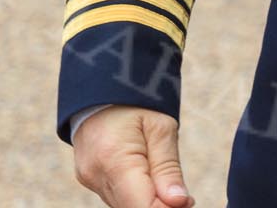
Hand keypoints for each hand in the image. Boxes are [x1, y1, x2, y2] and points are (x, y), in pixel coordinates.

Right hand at [71, 105, 192, 206]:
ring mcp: (89, 177)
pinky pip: (116, 196)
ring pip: (124, 205)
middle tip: (182, 193)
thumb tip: (180, 203)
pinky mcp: (88, 177)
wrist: (102, 80)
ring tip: (165, 179)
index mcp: (114, 159)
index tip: (188, 202)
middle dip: (161, 205)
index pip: (142, 207)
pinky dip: (135, 193)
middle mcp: (95, 174)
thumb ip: (168, 168)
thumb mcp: (161, 127)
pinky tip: (147, 176)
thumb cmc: (136, 100)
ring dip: (148, 199)